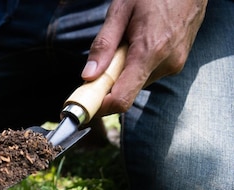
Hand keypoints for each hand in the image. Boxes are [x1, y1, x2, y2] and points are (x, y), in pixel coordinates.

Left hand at [81, 0, 207, 115]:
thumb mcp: (121, 10)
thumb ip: (104, 45)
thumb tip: (88, 76)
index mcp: (150, 52)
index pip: (122, 99)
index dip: (100, 106)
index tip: (85, 102)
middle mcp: (166, 64)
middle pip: (126, 91)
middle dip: (109, 82)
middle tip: (102, 61)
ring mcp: (174, 65)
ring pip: (136, 82)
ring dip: (123, 71)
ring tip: (127, 42)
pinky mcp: (177, 63)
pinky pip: (148, 73)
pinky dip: (136, 65)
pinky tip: (140, 42)